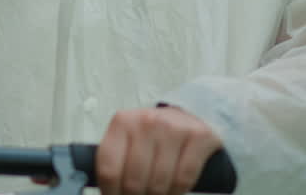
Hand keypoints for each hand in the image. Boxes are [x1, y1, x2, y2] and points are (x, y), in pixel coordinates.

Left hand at [96, 105, 221, 194]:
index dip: (111, 193)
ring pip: (158, 184)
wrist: (187, 117)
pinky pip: (183, 179)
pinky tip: (173, 188)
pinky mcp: (198, 136)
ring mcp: (173, 128)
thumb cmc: (153, 136)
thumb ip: (116, 163)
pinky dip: (177, 191)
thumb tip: (108, 194)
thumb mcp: (128, 141)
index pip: (108, 170)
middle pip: (133, 181)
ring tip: (156, 192)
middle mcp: (146, 122)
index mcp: (122, 123)